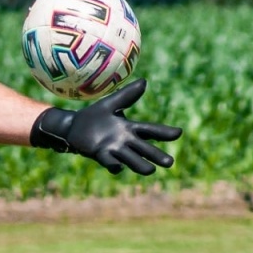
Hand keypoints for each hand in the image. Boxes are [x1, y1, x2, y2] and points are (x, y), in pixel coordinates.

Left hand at [30, 79, 182, 174]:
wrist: (74, 127)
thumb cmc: (94, 116)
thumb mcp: (111, 103)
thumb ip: (127, 96)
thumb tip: (144, 81)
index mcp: (129, 128)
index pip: (149, 130)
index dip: (163, 132)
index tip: (178, 133)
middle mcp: (124, 141)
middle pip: (143, 148)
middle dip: (156, 155)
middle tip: (170, 162)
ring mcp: (113, 149)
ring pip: (129, 158)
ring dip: (139, 165)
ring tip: (151, 171)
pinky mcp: (100, 154)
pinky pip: (108, 161)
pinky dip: (113, 164)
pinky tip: (118, 167)